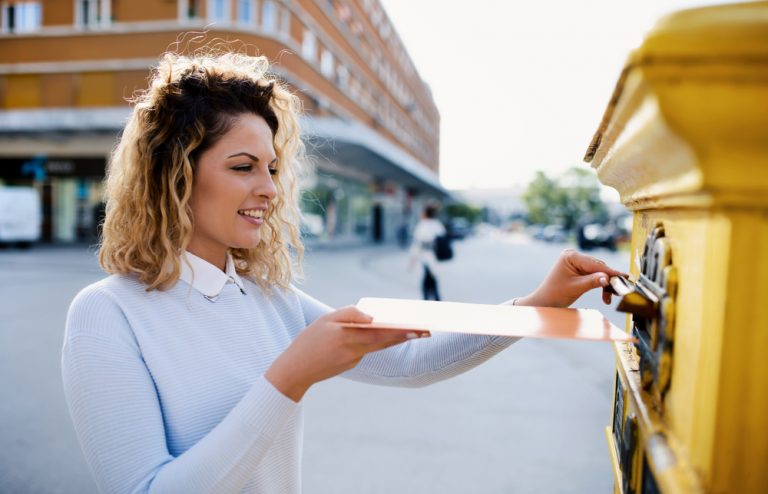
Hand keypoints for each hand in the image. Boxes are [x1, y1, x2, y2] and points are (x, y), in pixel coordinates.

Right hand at [265, 306, 429, 401]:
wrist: (296, 370)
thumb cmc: (309, 340)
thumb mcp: (326, 320)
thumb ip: (350, 314)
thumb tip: (372, 317)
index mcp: (348, 336)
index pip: (381, 333)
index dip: (402, 331)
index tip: (420, 328)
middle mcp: (355, 350)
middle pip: (386, 341)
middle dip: (407, 335)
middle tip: (427, 331)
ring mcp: (354, 359)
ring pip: (380, 346)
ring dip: (396, 338)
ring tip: (415, 331)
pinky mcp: (352, 363)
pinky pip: (368, 349)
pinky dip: (379, 342)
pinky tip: (389, 335)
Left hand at [516, 249, 625, 307]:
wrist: (545, 302)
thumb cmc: (555, 294)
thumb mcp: (576, 287)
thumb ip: (592, 281)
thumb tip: (607, 278)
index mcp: (570, 256)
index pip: (595, 264)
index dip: (610, 272)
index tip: (624, 277)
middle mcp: (574, 256)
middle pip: (598, 267)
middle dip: (608, 280)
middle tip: (618, 292)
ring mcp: (576, 262)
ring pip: (598, 272)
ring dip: (605, 284)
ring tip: (608, 297)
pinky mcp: (579, 269)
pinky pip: (594, 275)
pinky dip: (599, 284)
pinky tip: (605, 295)